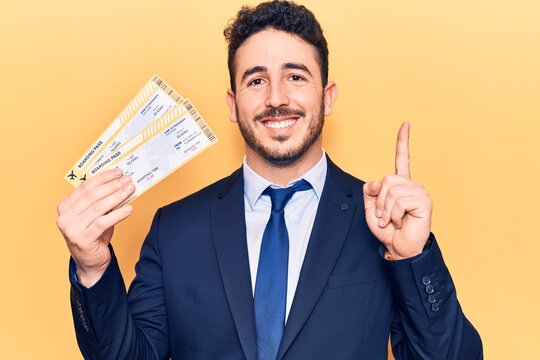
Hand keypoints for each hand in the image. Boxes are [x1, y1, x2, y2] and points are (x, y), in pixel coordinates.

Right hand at [57, 168, 135, 286]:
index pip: (85, 187)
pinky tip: (129, 209)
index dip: (103, 178)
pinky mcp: (82, 239)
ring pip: (98, 208)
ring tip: (130, 190)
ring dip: (117, 197)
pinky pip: (103, 222)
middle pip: (92, 196)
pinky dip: (118, 214)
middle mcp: (65, 217)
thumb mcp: (97, 215)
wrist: (90, 262)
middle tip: (127, 180)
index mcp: (65, 207)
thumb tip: (121, 183)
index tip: (118, 172)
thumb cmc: (94, 235)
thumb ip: (104, 200)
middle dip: (112, 186)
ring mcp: (72, 229)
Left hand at [363, 122, 431, 258]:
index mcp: (401, 184)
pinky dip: (394, 214)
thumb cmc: (388, 229)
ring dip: (386, 210)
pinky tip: (401, 222)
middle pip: (386, 180)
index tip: (406, 124)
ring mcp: (420, 192)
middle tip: (385, 216)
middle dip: (379, 201)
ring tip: (393, 220)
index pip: (402, 158)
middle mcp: (412, 184)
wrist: (400, 248)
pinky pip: (399, 201)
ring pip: (391, 190)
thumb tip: (377, 181)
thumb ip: (370, 192)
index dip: (403, 141)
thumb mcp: (371, 209)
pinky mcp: (424, 201)